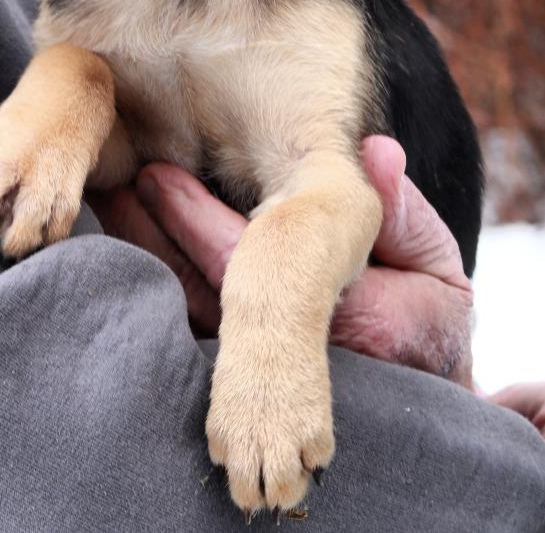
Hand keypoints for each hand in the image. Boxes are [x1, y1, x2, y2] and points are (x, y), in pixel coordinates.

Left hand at [89, 135, 473, 384]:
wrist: (421, 393)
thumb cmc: (427, 318)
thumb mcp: (430, 262)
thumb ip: (401, 208)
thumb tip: (381, 151)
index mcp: (355, 319)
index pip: (258, 268)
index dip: (201, 222)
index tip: (157, 178)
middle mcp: (301, 355)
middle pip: (207, 294)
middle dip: (158, 238)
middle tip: (117, 181)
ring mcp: (269, 373)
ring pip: (193, 315)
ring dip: (150, 256)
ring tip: (114, 199)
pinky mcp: (248, 379)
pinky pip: (196, 329)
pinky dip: (162, 279)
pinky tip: (132, 240)